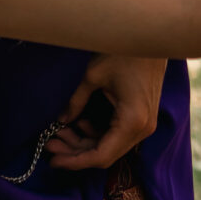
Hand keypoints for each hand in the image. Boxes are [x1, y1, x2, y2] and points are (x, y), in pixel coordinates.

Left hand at [47, 54, 167, 168]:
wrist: (150, 37)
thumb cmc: (123, 53)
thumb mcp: (93, 76)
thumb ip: (75, 103)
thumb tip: (61, 120)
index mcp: (131, 122)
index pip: (101, 156)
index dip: (75, 162)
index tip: (53, 161)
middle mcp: (141, 129)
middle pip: (105, 154)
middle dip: (75, 152)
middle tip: (50, 145)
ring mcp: (144, 124)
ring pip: (109, 145)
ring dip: (84, 142)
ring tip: (58, 134)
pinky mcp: (142, 118)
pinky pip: (116, 134)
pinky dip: (97, 133)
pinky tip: (79, 123)